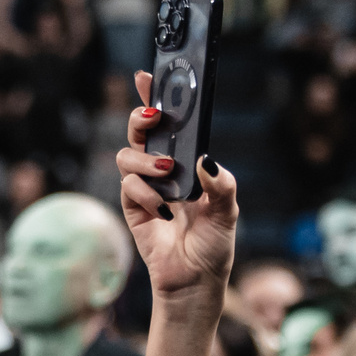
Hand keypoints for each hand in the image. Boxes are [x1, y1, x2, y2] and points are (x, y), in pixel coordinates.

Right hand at [116, 69, 239, 307]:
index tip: (147, 75)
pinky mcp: (132, 206)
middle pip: (140, 130)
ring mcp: (145, 187)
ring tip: (168, 174)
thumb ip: (220, 182)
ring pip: (128, 155)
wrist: (195, 281)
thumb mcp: (228, 210)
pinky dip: (147, 194)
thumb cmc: (214, 245)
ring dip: (146, 160)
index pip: (168, 124)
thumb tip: (204, 159)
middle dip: (141, 117)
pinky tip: (164, 211)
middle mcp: (162, 169)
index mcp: (186, 162)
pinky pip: (129, 186)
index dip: (153, 97)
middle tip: (154, 117)